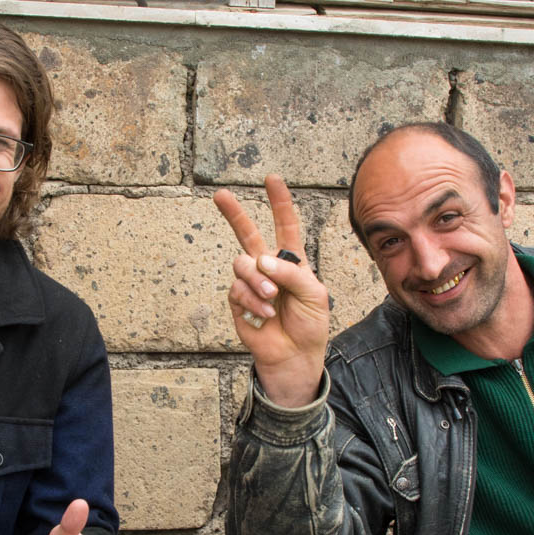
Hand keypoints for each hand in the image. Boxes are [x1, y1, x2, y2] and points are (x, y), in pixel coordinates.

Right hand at [215, 175, 331, 407]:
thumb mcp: (314, 294)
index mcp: (291, 260)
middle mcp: (268, 267)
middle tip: (219, 195)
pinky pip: (237, 290)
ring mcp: (252, 283)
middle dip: (233, 213)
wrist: (295, 355)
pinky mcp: (238, 301)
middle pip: (247, 233)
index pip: (285, 225)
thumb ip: (291, 273)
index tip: (271, 179)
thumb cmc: (309, 324)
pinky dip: (253, 302)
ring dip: (257, 282)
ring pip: (241, 265)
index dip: (279, 202)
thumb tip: (262, 260)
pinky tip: (265, 314)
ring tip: (272, 299)